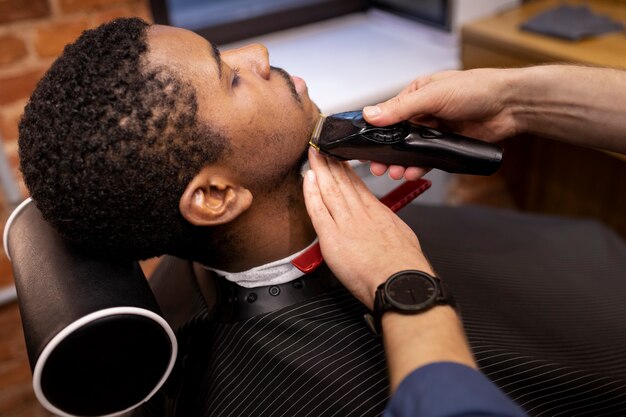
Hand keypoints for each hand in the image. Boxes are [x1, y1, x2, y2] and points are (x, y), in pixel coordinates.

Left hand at [303, 148, 432, 308]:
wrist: (401, 282)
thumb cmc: (406, 267)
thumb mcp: (403, 237)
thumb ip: (389, 227)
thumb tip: (385, 226)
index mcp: (378, 213)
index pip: (358, 186)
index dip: (346, 170)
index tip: (339, 158)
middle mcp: (361, 213)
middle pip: (342, 182)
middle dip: (330, 163)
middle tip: (321, 147)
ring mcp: (346, 223)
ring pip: (329, 190)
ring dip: (319, 170)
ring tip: (312, 154)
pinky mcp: (332, 237)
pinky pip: (317, 209)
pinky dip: (311, 192)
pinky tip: (307, 178)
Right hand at [364, 68, 519, 179]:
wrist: (510, 105)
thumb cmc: (476, 89)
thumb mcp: (432, 95)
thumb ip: (400, 108)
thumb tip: (371, 114)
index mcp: (417, 95)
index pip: (388, 114)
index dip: (375, 131)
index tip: (362, 145)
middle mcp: (424, 113)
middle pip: (397, 137)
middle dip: (385, 153)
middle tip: (376, 166)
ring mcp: (436, 130)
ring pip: (411, 151)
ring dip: (401, 163)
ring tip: (393, 172)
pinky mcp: (447, 146)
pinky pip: (428, 160)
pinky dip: (419, 168)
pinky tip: (412, 173)